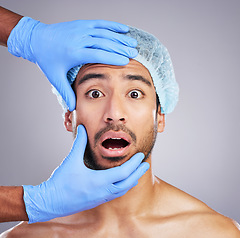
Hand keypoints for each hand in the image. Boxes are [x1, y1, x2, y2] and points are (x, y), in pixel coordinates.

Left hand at [7, 17, 137, 110]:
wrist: (36, 39)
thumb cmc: (47, 59)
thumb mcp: (55, 78)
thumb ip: (66, 93)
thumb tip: (73, 108)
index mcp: (74, 53)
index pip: (99, 54)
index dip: (114, 57)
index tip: (126, 61)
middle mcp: (79, 39)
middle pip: (105, 42)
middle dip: (121, 48)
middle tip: (134, 53)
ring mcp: (80, 29)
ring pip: (104, 32)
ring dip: (120, 38)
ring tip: (133, 44)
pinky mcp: (81, 23)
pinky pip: (100, 23)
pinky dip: (113, 25)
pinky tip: (124, 29)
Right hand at [23, 125, 148, 222]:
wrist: (50, 201)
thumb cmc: (61, 182)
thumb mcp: (71, 160)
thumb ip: (79, 143)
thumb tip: (82, 128)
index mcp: (99, 181)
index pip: (123, 173)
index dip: (134, 164)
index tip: (141, 156)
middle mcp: (103, 191)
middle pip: (127, 183)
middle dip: (137, 173)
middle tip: (145, 165)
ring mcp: (100, 198)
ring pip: (122, 191)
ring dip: (131, 181)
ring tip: (137, 174)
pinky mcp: (96, 201)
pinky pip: (115, 195)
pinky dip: (123, 187)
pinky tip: (122, 183)